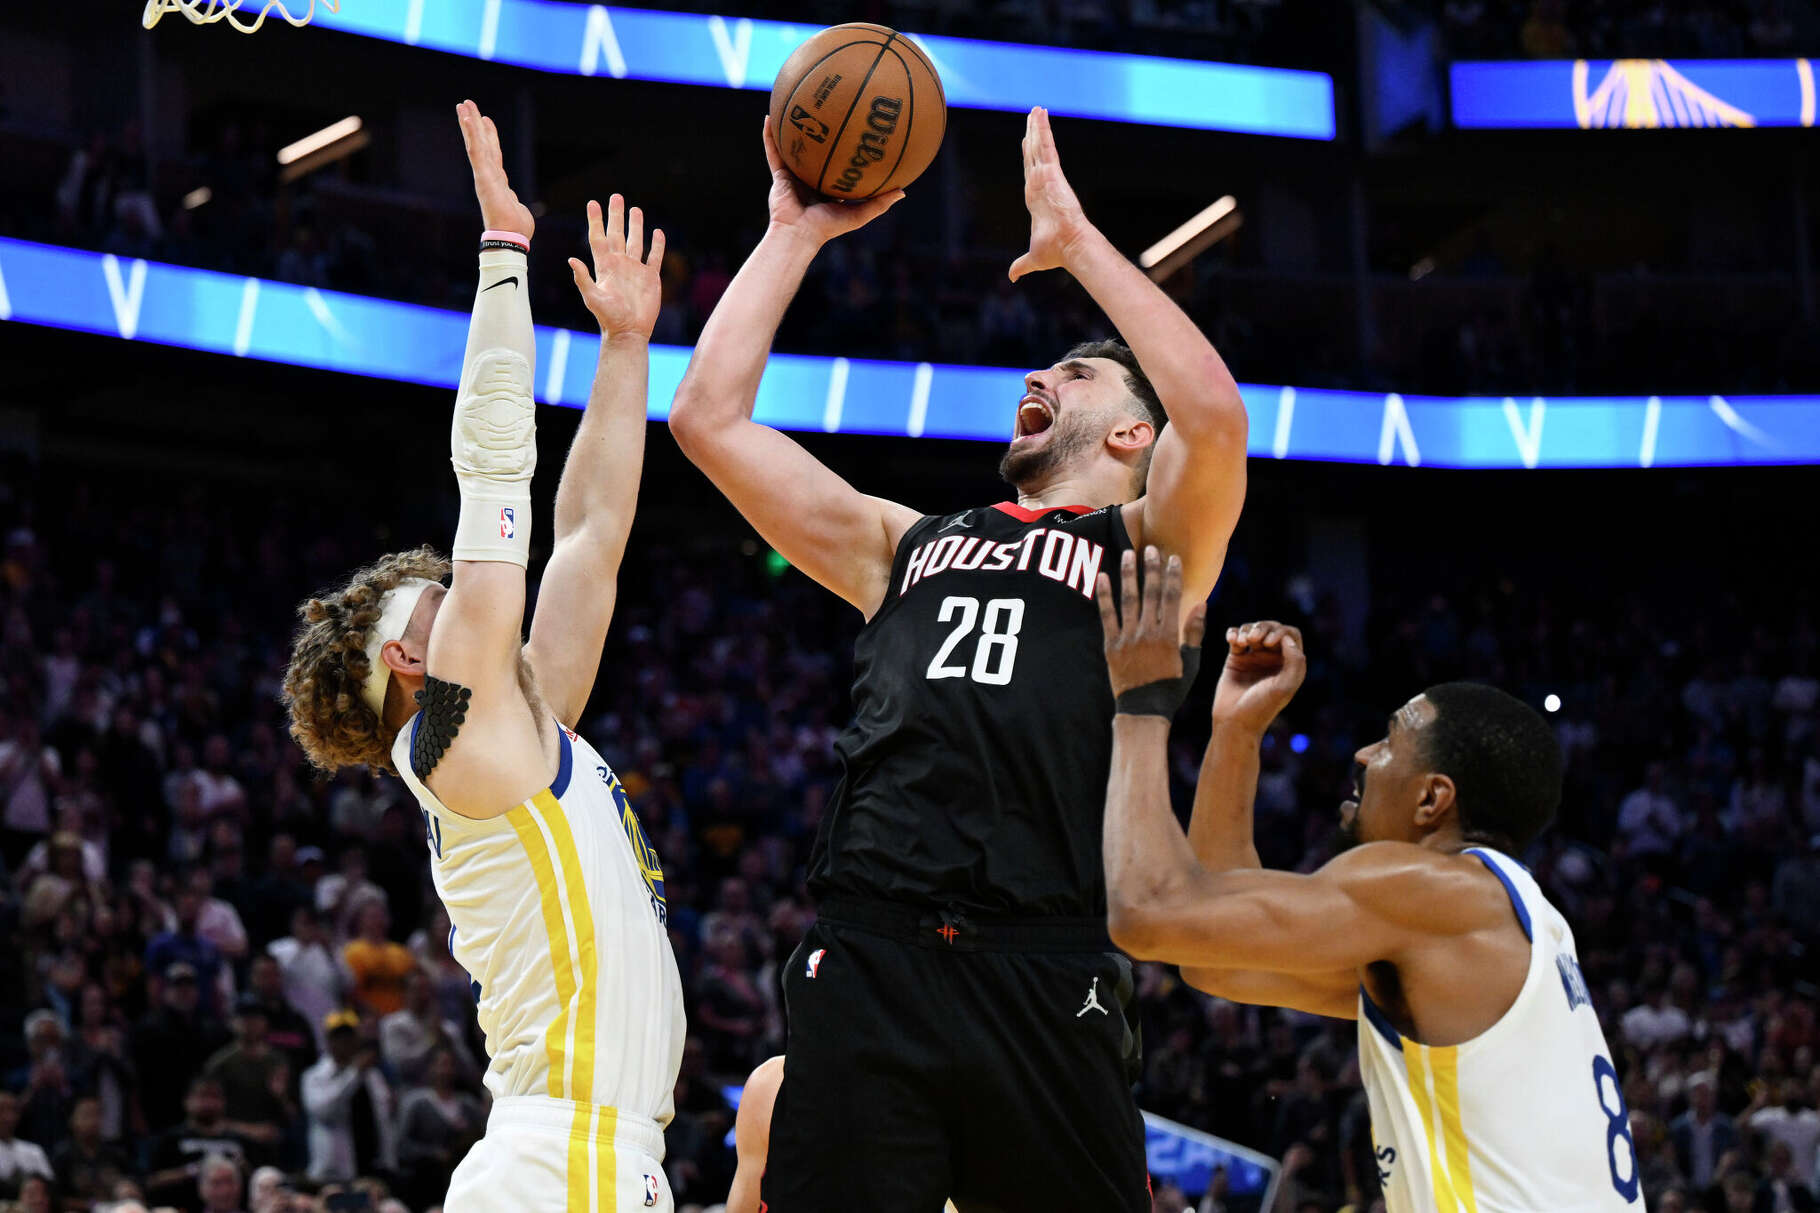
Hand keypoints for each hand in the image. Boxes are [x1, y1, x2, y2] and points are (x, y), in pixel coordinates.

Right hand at [456, 100, 533, 240]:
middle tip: (467, 104)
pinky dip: (472, 134)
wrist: (510, 239)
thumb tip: (513, 201)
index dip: (489, 136)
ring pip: (476, 144)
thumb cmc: (516, 228)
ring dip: (469, 123)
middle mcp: (488, 175)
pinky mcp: (483, 177)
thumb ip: (511, 199)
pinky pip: (477, 151)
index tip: (486, 119)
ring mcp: (484, 175)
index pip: (492, 153)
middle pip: (482, 144)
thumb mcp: (515, 207)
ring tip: (463, 105)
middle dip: (475, 123)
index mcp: (496, 181)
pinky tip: (468, 119)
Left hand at [568, 195, 663, 338]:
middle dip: (616, 216)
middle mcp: (620, 264)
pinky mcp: (650, 277)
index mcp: (605, 266)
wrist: (629, 332)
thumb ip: (583, 279)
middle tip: (616, 196)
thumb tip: (571, 260)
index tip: (593, 203)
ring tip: (636, 210)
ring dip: (636, 226)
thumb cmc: (608, 318)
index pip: (599, 238)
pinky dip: (657, 245)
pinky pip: (654, 257)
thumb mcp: (593, 298)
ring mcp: (635, 269)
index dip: (595, 220)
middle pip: (617, 234)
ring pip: (636, 241)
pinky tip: (657, 233)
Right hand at [762, 118, 903, 247]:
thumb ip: (880, 203)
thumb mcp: (860, 214)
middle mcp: (810, 178)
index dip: (844, 148)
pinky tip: (769, 116)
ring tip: (795, 104)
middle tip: (828, 109)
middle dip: (819, 131)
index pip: (837, 164)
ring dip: (792, 127)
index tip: (855, 130)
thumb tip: (904, 191)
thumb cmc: (828, 228)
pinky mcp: (778, 174)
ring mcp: (793, 175)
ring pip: (793, 146)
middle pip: (816, 150)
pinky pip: (773, 151)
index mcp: (828, 187)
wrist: (799, 234)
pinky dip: (769, 135)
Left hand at [1008, 107, 1092, 281]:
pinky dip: (1043, 129)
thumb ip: (1021, 265)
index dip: (1029, 157)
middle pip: (1034, 154)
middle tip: (1033, 118)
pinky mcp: (1052, 172)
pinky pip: (1046, 145)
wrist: (1069, 245)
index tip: (1027, 144)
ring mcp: (1047, 176)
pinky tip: (1040, 113)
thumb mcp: (1032, 258)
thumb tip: (1012, 277)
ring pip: (1039, 146)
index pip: (1031, 173)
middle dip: (1033, 136)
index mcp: (1037, 199)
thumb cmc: (1055, 251)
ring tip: (1036, 109)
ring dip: (1037, 127)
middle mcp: (1042, 184)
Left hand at [1097, 547, 1207, 697]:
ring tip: (1129, 554)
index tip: (1173, 558)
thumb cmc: (1171, 687)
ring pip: (1128, 599)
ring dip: (1129, 574)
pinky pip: (1106, 615)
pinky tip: (1101, 576)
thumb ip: (1194, 632)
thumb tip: (1201, 603)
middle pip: (1150, 593)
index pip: (1172, 598)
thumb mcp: (1191, 663)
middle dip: (1152, 568)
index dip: (1173, 576)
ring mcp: (1128, 638)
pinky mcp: (1111, 645)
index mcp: (1169, 636)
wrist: (1143, 709)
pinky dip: (1104, 595)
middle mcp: (1149, 633)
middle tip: (1151, 548)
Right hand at [1210, 620, 1305, 734]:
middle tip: (1255, 640)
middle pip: (1272, 628)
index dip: (1281, 632)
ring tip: (1242, 643)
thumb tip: (1287, 638)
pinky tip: (1232, 641)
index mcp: (1288, 664)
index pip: (1291, 635)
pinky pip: (1236, 637)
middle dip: (1263, 628)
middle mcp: (1272, 659)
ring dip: (1247, 630)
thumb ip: (1295, 662)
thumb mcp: (1285, 687)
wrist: (1235, 721)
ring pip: (1253, 630)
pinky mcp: (1235, 659)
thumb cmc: (1261, 708)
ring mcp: (1253, 657)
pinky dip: (1234, 633)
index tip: (1270, 643)